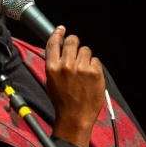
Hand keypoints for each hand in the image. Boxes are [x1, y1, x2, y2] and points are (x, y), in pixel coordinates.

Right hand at [44, 26, 105, 146]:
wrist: (75, 117)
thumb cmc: (62, 101)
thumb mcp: (50, 82)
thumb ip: (54, 65)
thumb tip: (59, 50)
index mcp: (52, 68)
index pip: (53, 43)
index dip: (58, 33)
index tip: (61, 29)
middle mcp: (66, 66)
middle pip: (72, 41)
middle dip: (74, 43)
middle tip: (76, 49)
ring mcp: (82, 68)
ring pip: (86, 50)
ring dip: (85, 57)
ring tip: (83, 71)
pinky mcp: (95, 72)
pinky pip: (96, 60)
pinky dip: (94, 67)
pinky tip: (90, 78)